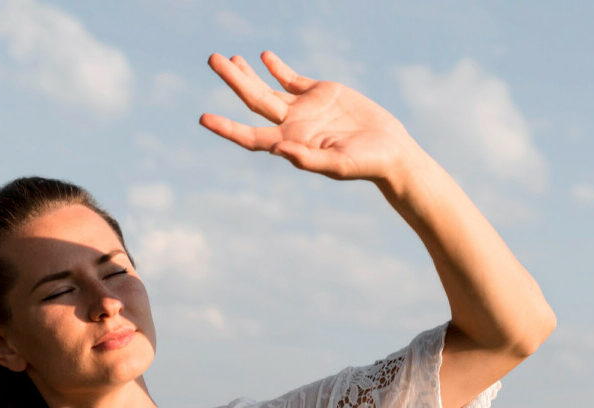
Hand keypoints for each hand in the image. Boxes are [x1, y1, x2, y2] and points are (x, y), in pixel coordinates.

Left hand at [199, 51, 414, 181]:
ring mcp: (304, 108)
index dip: (227, 128)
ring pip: (268, 87)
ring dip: (247, 73)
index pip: (250, 136)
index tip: (204, 119)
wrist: (390, 150)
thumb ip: (307, 158)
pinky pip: (292, 79)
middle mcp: (292, 125)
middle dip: (233, 80)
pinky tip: (264, 57)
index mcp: (290, 143)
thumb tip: (277, 149)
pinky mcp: (321, 93)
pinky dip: (277, 67)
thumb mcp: (336, 165)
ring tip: (227, 58)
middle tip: (212, 59)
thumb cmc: (364, 164)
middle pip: (253, 100)